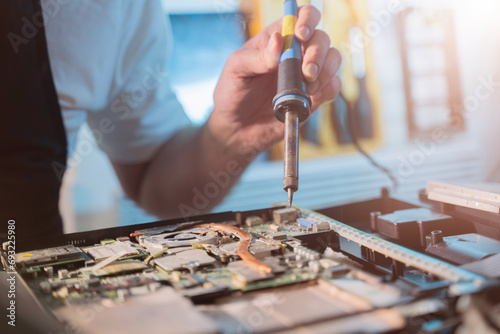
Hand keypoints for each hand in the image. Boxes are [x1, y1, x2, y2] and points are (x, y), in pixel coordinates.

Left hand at [208, 5, 341, 158]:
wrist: (236, 129)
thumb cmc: (232, 94)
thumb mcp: (236, 69)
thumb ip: (257, 56)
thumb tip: (279, 40)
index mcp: (276, 40)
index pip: (301, 16)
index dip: (307, 19)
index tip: (301, 34)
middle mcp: (295, 54)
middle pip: (321, 38)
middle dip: (318, 52)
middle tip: (306, 72)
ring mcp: (306, 76)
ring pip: (333, 59)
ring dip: (326, 70)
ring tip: (308, 86)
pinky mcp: (314, 98)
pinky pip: (333, 86)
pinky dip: (329, 88)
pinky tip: (312, 96)